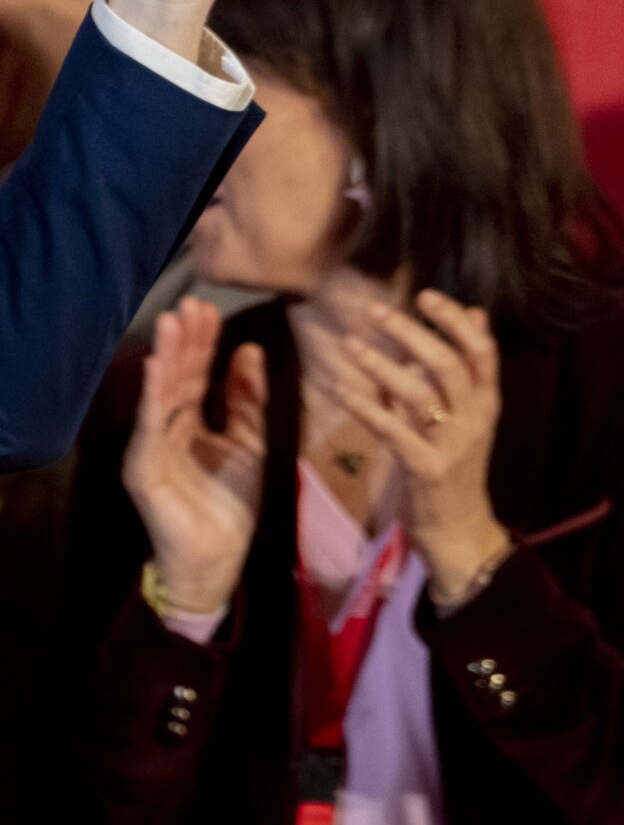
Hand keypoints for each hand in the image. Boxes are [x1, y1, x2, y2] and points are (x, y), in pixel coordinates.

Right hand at [125, 298, 267, 611]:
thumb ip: (246, 400)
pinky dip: (154, 394)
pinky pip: (151, 425)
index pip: (194, 375)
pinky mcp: (143, 467)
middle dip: (183, 340)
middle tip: (190, 302)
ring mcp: (150, 447)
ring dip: (166, 356)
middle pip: (176, 377)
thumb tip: (249, 349)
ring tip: (171, 319)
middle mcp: (164, 429)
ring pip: (161, 394)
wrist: (217, 560)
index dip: (202, 343)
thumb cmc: (230, 506)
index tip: (209, 308)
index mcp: (188, 423)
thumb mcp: (250, 443)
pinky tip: (159, 367)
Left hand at [332, 290, 509, 599]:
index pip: (481, 351)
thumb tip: (475, 312)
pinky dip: (363, 405)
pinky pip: (390, 429)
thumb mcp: (471, 415)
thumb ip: (469, 368)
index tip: (425, 295)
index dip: (455, 320)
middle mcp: (475, 420)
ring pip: (420, 393)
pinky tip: (337, 389)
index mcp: (487, 403)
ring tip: (349, 344)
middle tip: (375, 311)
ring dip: (381, 365)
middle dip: (412, 333)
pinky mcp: (424, 468)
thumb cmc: (455, 465)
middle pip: (448, 364)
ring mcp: (452, 445)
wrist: (459, 529)